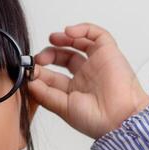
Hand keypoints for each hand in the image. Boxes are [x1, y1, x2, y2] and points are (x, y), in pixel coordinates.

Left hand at [24, 22, 148, 140]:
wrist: (120, 118)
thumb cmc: (97, 120)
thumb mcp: (63, 107)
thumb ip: (44, 94)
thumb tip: (28, 81)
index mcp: (74, 91)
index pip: (52, 76)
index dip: (39, 70)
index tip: (29, 69)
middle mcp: (86, 76)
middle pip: (64, 57)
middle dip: (50, 54)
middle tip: (41, 57)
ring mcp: (97, 63)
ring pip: (79, 43)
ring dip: (64, 39)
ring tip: (53, 39)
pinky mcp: (109, 52)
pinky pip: (97, 34)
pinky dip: (83, 29)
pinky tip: (70, 32)